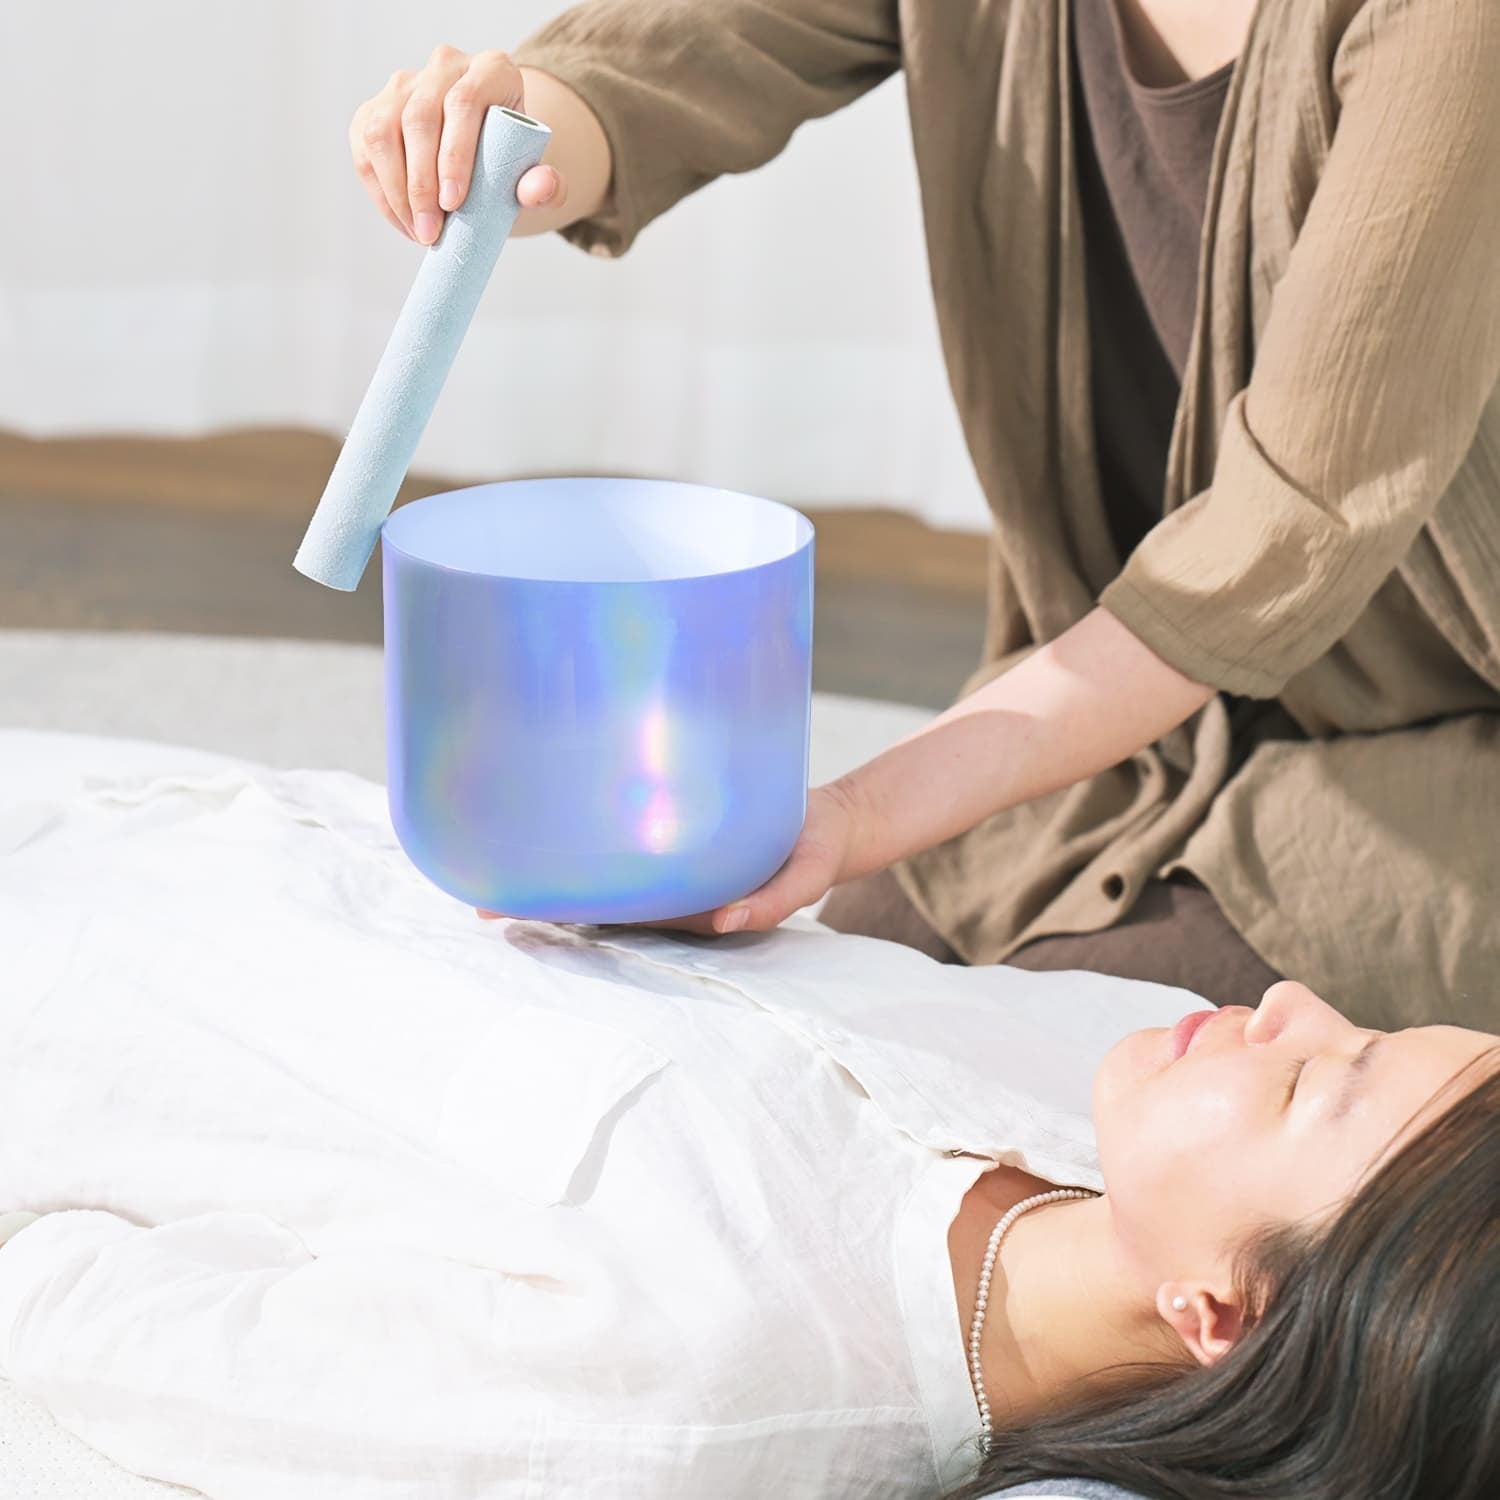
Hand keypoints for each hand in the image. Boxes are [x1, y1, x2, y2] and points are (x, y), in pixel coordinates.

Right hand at [349, 45, 565, 243]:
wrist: (491, 156)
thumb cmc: (512, 162)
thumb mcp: (532, 173)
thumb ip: (545, 183)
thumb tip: (543, 187)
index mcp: (491, 70)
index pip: (464, 102)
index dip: (454, 154)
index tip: (454, 204)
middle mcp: (444, 67)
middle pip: (419, 117)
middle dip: (421, 183)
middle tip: (432, 232)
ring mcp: (405, 85)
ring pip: (383, 131)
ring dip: (396, 190)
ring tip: (419, 232)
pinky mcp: (376, 110)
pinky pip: (367, 151)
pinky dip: (382, 193)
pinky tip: (404, 222)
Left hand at [478, 782, 863, 937]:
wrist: (826, 824)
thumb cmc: (812, 853)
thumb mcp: (805, 878)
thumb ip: (773, 902)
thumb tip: (727, 921)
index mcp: (685, 906)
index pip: (612, 915)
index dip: (562, 915)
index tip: (512, 913)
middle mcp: (666, 887)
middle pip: (592, 896)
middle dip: (537, 897)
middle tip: (476, 895)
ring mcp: (667, 861)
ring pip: (601, 868)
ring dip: (553, 862)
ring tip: (492, 850)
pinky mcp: (674, 830)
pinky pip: (624, 832)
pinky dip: (587, 825)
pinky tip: (549, 803)